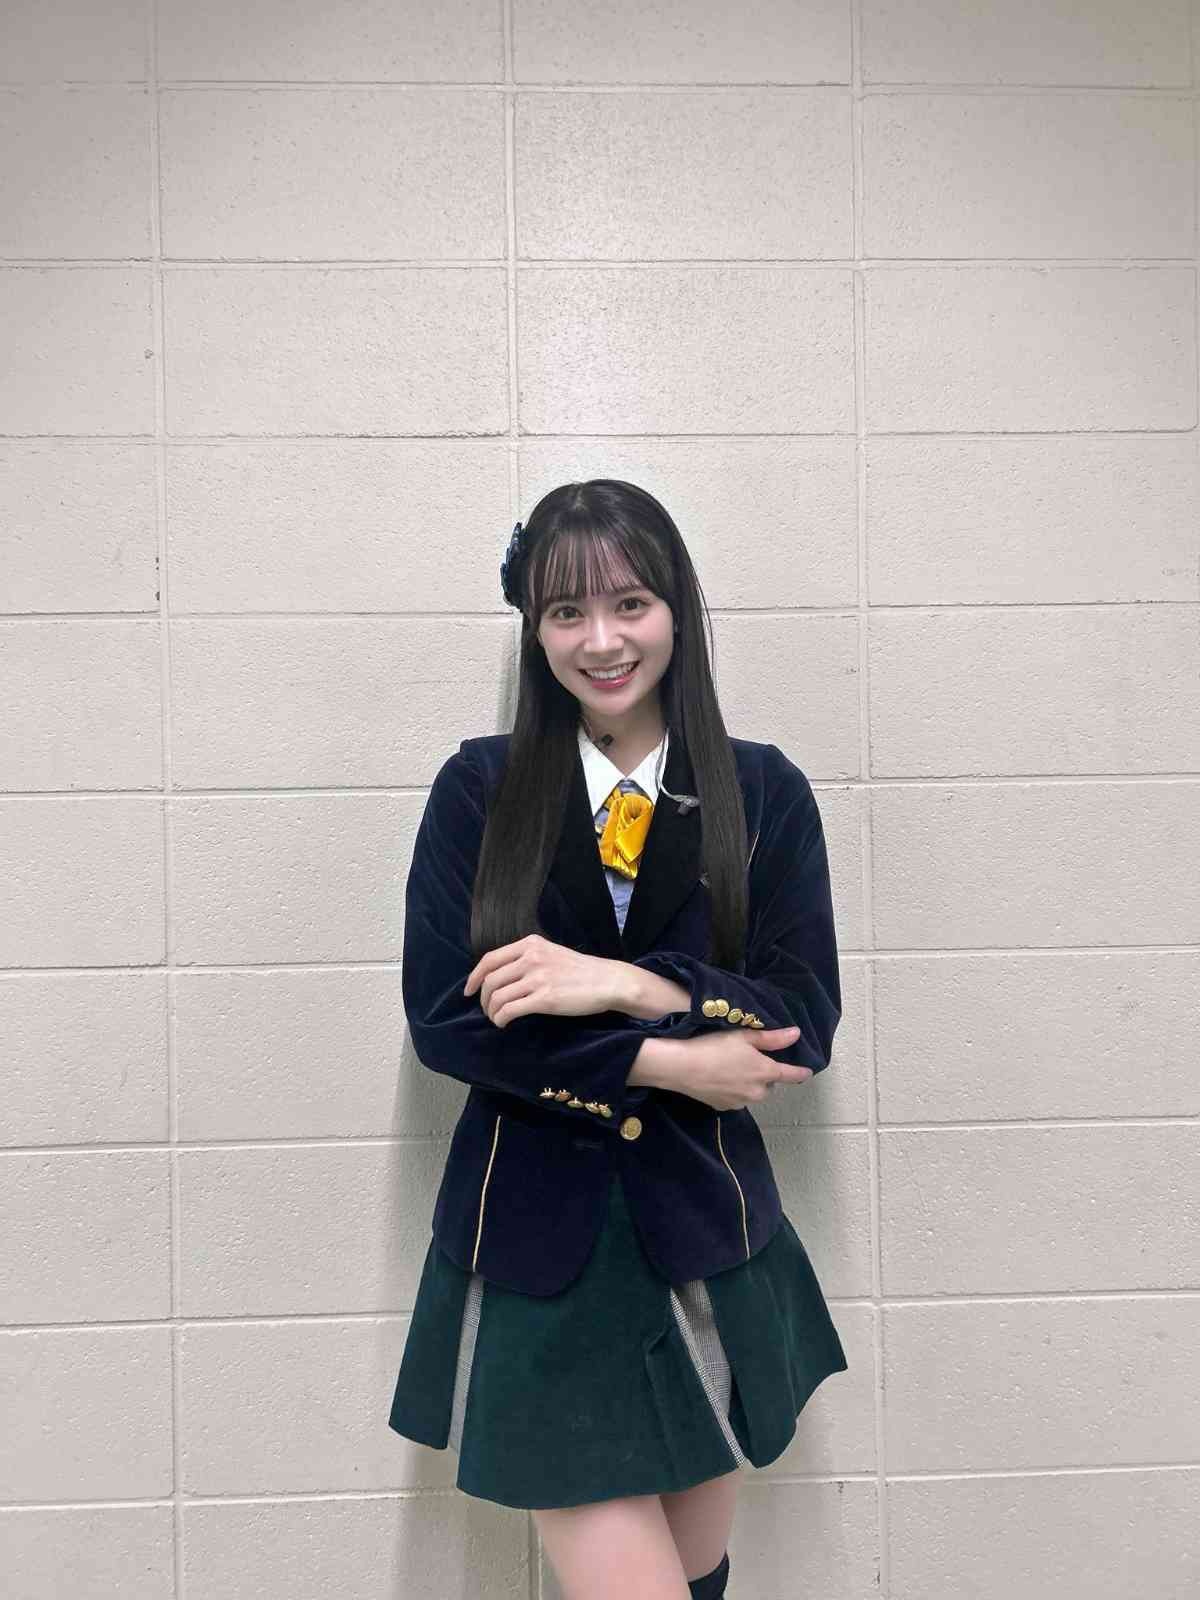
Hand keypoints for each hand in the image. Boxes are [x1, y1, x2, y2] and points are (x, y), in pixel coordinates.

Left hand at [463, 933, 622, 1027]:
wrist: (608, 981)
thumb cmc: (581, 970)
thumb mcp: (551, 952)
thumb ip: (528, 957)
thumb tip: (502, 975)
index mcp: (530, 944)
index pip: (490, 959)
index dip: (474, 977)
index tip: (468, 991)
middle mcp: (531, 958)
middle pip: (490, 980)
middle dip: (482, 999)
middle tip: (486, 1010)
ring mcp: (537, 978)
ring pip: (497, 996)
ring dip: (491, 1012)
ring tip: (497, 1018)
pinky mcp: (544, 999)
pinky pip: (510, 1010)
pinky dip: (501, 1019)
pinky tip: (504, 1024)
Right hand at [672, 1026, 813, 1111]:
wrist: (681, 1067)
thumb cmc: (714, 1046)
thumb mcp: (744, 1036)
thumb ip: (772, 1038)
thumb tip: (796, 1034)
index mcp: (766, 1072)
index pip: (791, 1075)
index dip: (801, 1072)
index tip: (807, 1072)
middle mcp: (758, 1092)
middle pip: (769, 1085)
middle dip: (765, 1075)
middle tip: (750, 1059)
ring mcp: (741, 1102)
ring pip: (753, 1093)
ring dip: (750, 1084)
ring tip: (733, 1069)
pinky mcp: (724, 1108)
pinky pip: (737, 1100)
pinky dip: (735, 1091)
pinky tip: (721, 1079)